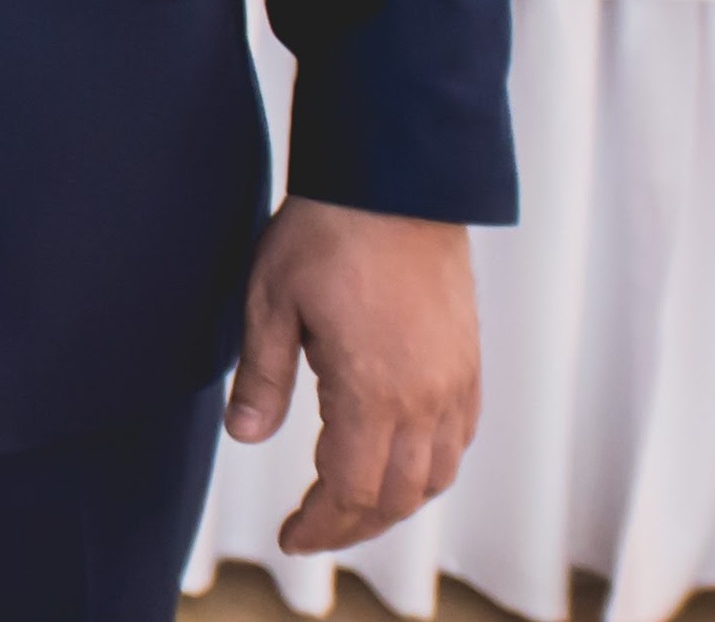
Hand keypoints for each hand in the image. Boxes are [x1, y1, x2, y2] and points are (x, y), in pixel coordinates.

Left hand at [224, 199, 479, 553]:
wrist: (394, 176)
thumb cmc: (328, 228)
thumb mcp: (271, 300)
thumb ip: (262, 376)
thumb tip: (245, 436)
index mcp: (373, 391)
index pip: (350, 491)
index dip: (320, 525)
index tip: (291, 538)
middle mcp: (426, 398)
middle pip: (398, 498)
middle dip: (353, 523)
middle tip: (313, 528)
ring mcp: (456, 380)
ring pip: (436, 475)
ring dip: (396, 502)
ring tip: (353, 503)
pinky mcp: (469, 359)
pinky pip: (460, 438)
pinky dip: (431, 465)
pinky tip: (402, 458)